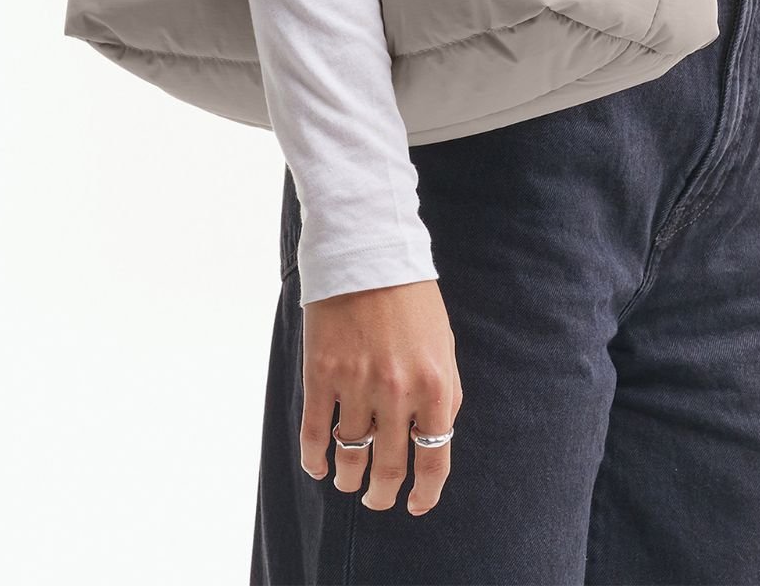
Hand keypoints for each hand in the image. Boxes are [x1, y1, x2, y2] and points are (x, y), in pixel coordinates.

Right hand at [300, 279, 461, 515]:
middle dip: (382, 493)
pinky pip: (316, 433)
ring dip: (348, 478)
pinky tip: (318, 466)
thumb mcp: (444, 347)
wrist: (368, 255)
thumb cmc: (411, 301)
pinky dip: (315, 459)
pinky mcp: (321, 374)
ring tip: (346, 482)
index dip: (425, 493)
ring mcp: (357, 384)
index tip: (415, 505)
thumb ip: (444, 395)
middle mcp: (398, 391)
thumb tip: (433, 440)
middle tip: (377, 499)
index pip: (434, 459)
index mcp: (436, 385)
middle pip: (389, 466)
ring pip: (350, 455)